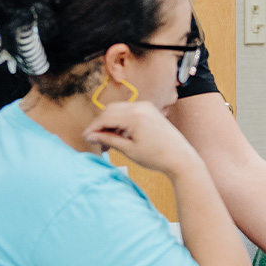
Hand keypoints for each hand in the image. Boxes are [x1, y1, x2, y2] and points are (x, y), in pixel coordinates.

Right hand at [84, 101, 202, 177]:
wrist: (180, 158)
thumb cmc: (157, 156)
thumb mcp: (128, 150)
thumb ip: (108, 140)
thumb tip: (91, 136)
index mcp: (134, 116)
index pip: (105, 117)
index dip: (93, 128)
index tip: (86, 138)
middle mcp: (140, 107)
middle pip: (110, 110)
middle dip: (100, 124)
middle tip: (96, 141)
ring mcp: (146, 106)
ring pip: (118, 110)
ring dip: (110, 122)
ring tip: (108, 142)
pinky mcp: (149, 110)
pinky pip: (128, 111)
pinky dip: (121, 121)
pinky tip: (119, 135)